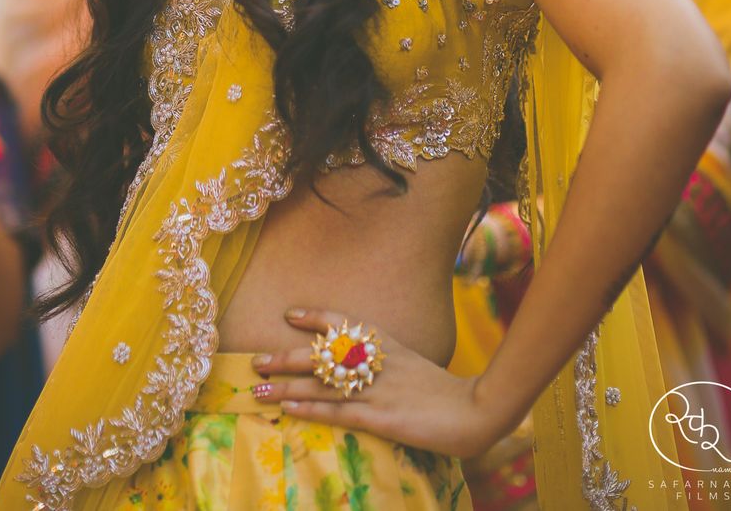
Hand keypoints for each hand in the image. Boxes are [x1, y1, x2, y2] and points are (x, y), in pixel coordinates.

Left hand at [251, 308, 503, 459]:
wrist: (475, 410)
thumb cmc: (444, 391)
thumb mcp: (413, 364)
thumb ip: (386, 361)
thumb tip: (360, 365)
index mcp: (386, 343)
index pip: (344, 322)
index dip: (315, 318)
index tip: (289, 314)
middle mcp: (375, 360)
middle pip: (322, 354)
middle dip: (286, 356)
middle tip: (255, 360)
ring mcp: (376, 388)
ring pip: (321, 384)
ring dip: (286, 386)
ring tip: (257, 389)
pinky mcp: (380, 416)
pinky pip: (337, 410)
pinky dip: (309, 408)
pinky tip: (288, 408)